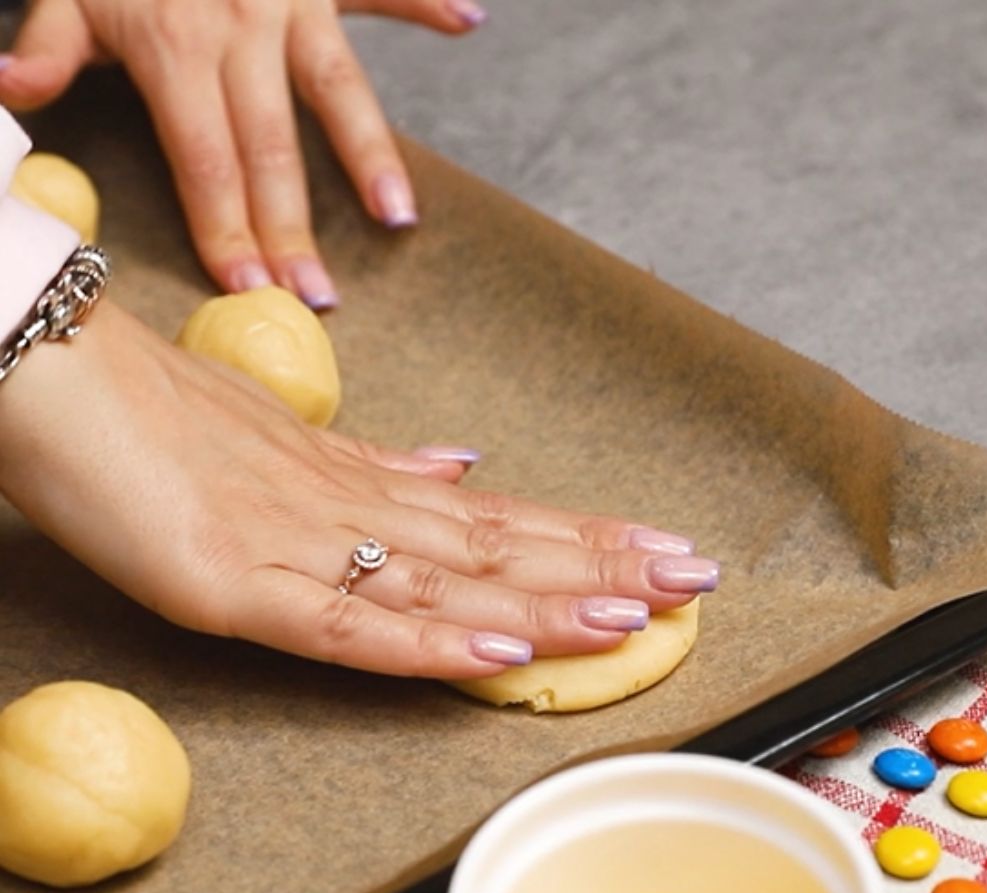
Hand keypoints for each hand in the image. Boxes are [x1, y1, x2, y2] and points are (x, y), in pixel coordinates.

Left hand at [0, 0, 485, 306]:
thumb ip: (49, 44)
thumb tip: (11, 94)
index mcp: (173, 43)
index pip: (203, 159)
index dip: (224, 227)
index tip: (246, 287)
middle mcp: (238, 26)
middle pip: (270, 149)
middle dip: (292, 229)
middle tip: (317, 297)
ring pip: (336, 89)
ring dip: (370, 155)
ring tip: (398, 218)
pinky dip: (426, 0)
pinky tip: (469, 20)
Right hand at [0, 304, 718, 678]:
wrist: (48, 366)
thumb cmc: (157, 413)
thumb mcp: (286, 445)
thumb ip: (375, 470)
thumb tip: (457, 470)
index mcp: (363, 483)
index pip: (497, 517)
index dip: (583, 536)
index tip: (659, 549)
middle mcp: (350, 510)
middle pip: (497, 545)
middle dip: (602, 565)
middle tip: (696, 577)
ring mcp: (298, 544)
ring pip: (446, 582)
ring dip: (548, 598)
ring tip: (639, 610)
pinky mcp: (235, 583)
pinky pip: (349, 626)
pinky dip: (432, 644)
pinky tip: (504, 652)